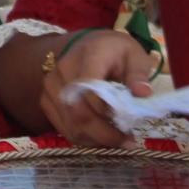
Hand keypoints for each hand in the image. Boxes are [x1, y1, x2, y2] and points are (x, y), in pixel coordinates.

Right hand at [41, 30, 153, 147]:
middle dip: (105, 133)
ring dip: (96, 139)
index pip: (90, 89)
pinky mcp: (46, 101)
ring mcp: (51, 87)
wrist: (86, 46)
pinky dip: (85, 138)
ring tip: (118, 139)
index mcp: (88, 55)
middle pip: (79, 112)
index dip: (108, 111)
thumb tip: (143, 93)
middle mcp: (63, 70)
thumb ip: (138, 73)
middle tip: (128, 141)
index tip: (130, 123)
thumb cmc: (114, 52)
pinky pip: (64, 128)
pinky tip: (102, 136)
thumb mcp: (134, 55)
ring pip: (71, 125)